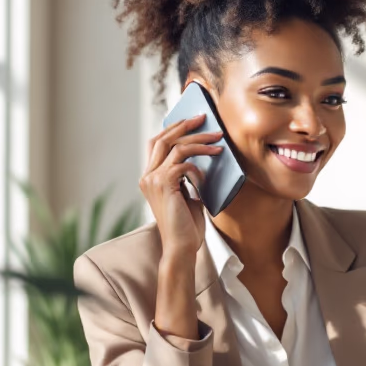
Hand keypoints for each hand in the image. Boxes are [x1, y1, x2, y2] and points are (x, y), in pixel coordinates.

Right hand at [139, 114, 223, 261]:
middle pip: (163, 138)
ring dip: (199, 141)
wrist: (183, 247)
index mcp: (150, 177)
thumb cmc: (187, 227)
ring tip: (218, 140)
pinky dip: (198, 165)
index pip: (157, 143)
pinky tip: (207, 175)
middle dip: (185, 126)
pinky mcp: (164, 184)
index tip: (193, 120)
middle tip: (205, 118)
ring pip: (175, 147)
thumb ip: (187, 178)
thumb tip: (200, 162)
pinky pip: (183, 163)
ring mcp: (153, 180)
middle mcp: (147, 176)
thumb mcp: (187, 196)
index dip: (173, 128)